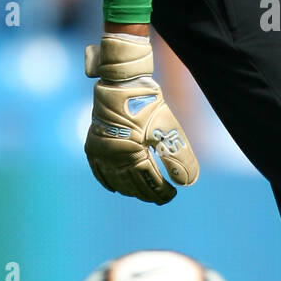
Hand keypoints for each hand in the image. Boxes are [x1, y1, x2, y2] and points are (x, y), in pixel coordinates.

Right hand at [84, 34, 198, 203]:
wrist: (121, 83)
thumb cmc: (147, 104)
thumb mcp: (167, 128)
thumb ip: (178, 157)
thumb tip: (187, 183)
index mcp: (132, 154)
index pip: (148, 182)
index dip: (161, 192)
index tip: (172, 195)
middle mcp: (112, 157)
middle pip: (132, 184)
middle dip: (148, 193)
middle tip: (161, 198)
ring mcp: (99, 152)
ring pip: (116, 181)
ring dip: (131, 190)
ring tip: (145, 193)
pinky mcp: (92, 145)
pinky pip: (98, 171)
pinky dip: (109, 181)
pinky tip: (117, 189)